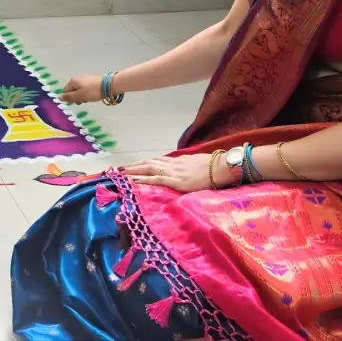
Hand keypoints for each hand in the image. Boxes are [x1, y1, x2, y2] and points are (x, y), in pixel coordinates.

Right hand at [60, 74, 102, 104]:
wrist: (108, 86)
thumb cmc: (92, 91)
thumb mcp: (79, 96)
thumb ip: (69, 97)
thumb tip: (59, 97)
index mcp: (72, 81)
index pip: (65, 91)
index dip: (70, 98)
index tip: (78, 102)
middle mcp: (77, 77)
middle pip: (72, 90)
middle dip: (77, 97)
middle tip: (84, 101)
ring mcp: (84, 77)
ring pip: (79, 89)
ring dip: (82, 95)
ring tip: (90, 98)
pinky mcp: (91, 79)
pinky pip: (85, 87)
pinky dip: (87, 92)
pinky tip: (93, 94)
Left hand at [124, 154, 238, 192]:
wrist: (221, 167)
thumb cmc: (213, 166)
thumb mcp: (195, 163)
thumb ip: (186, 166)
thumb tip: (181, 169)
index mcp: (177, 160)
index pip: (156, 160)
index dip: (143, 162)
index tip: (133, 165)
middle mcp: (172, 164)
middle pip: (149, 162)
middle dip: (134, 166)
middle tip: (120, 169)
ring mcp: (173, 172)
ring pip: (148, 168)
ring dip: (134, 170)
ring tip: (121, 173)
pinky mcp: (176, 181)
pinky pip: (156, 179)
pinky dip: (143, 179)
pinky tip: (134, 180)